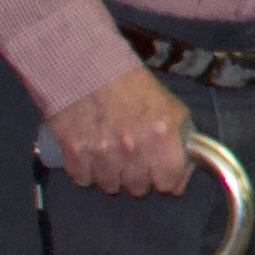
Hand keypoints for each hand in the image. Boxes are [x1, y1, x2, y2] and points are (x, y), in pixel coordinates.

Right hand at [48, 64, 190, 196]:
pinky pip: (83, 179)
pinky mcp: (73, 152)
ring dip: (112, 174)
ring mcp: (101, 152)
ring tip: (110, 152)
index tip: (159, 169)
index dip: (165, 177)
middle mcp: (132, 148)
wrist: (86, 66)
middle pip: (138, 188)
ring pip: (110, 186)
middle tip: (132, 156)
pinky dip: (86, 170)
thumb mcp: (170, 107)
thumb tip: (180, 179)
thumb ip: (182, 143)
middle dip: (138, 176)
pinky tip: (90, 152)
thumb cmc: (131, 85)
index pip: (168, 183)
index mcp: (161, 135)